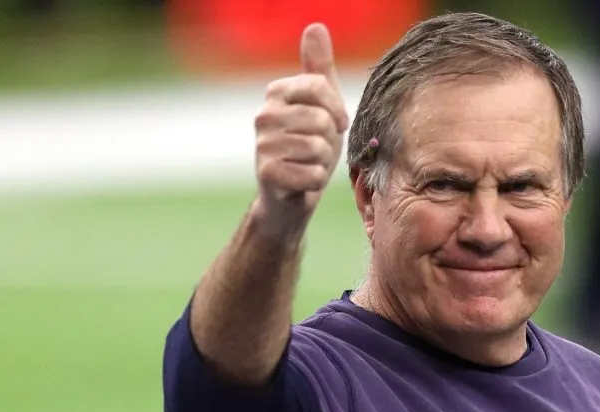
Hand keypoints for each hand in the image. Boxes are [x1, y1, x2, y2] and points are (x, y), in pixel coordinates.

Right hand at [254, 23, 348, 216]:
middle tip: (318, 149)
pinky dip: (315, 181)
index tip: (335, 123)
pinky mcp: (267, 173)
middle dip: (329, 140)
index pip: (321, 87)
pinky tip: (303, 181)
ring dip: (323, 162)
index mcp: (277, 92)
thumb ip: (319, 68)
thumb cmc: (309, 145)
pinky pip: (312, 174)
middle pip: (321, 120)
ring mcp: (262, 144)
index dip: (337, 110)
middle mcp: (264, 115)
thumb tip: (315, 27)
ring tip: (310, 164)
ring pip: (318, 148)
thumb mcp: (320, 104)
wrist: (290, 195)